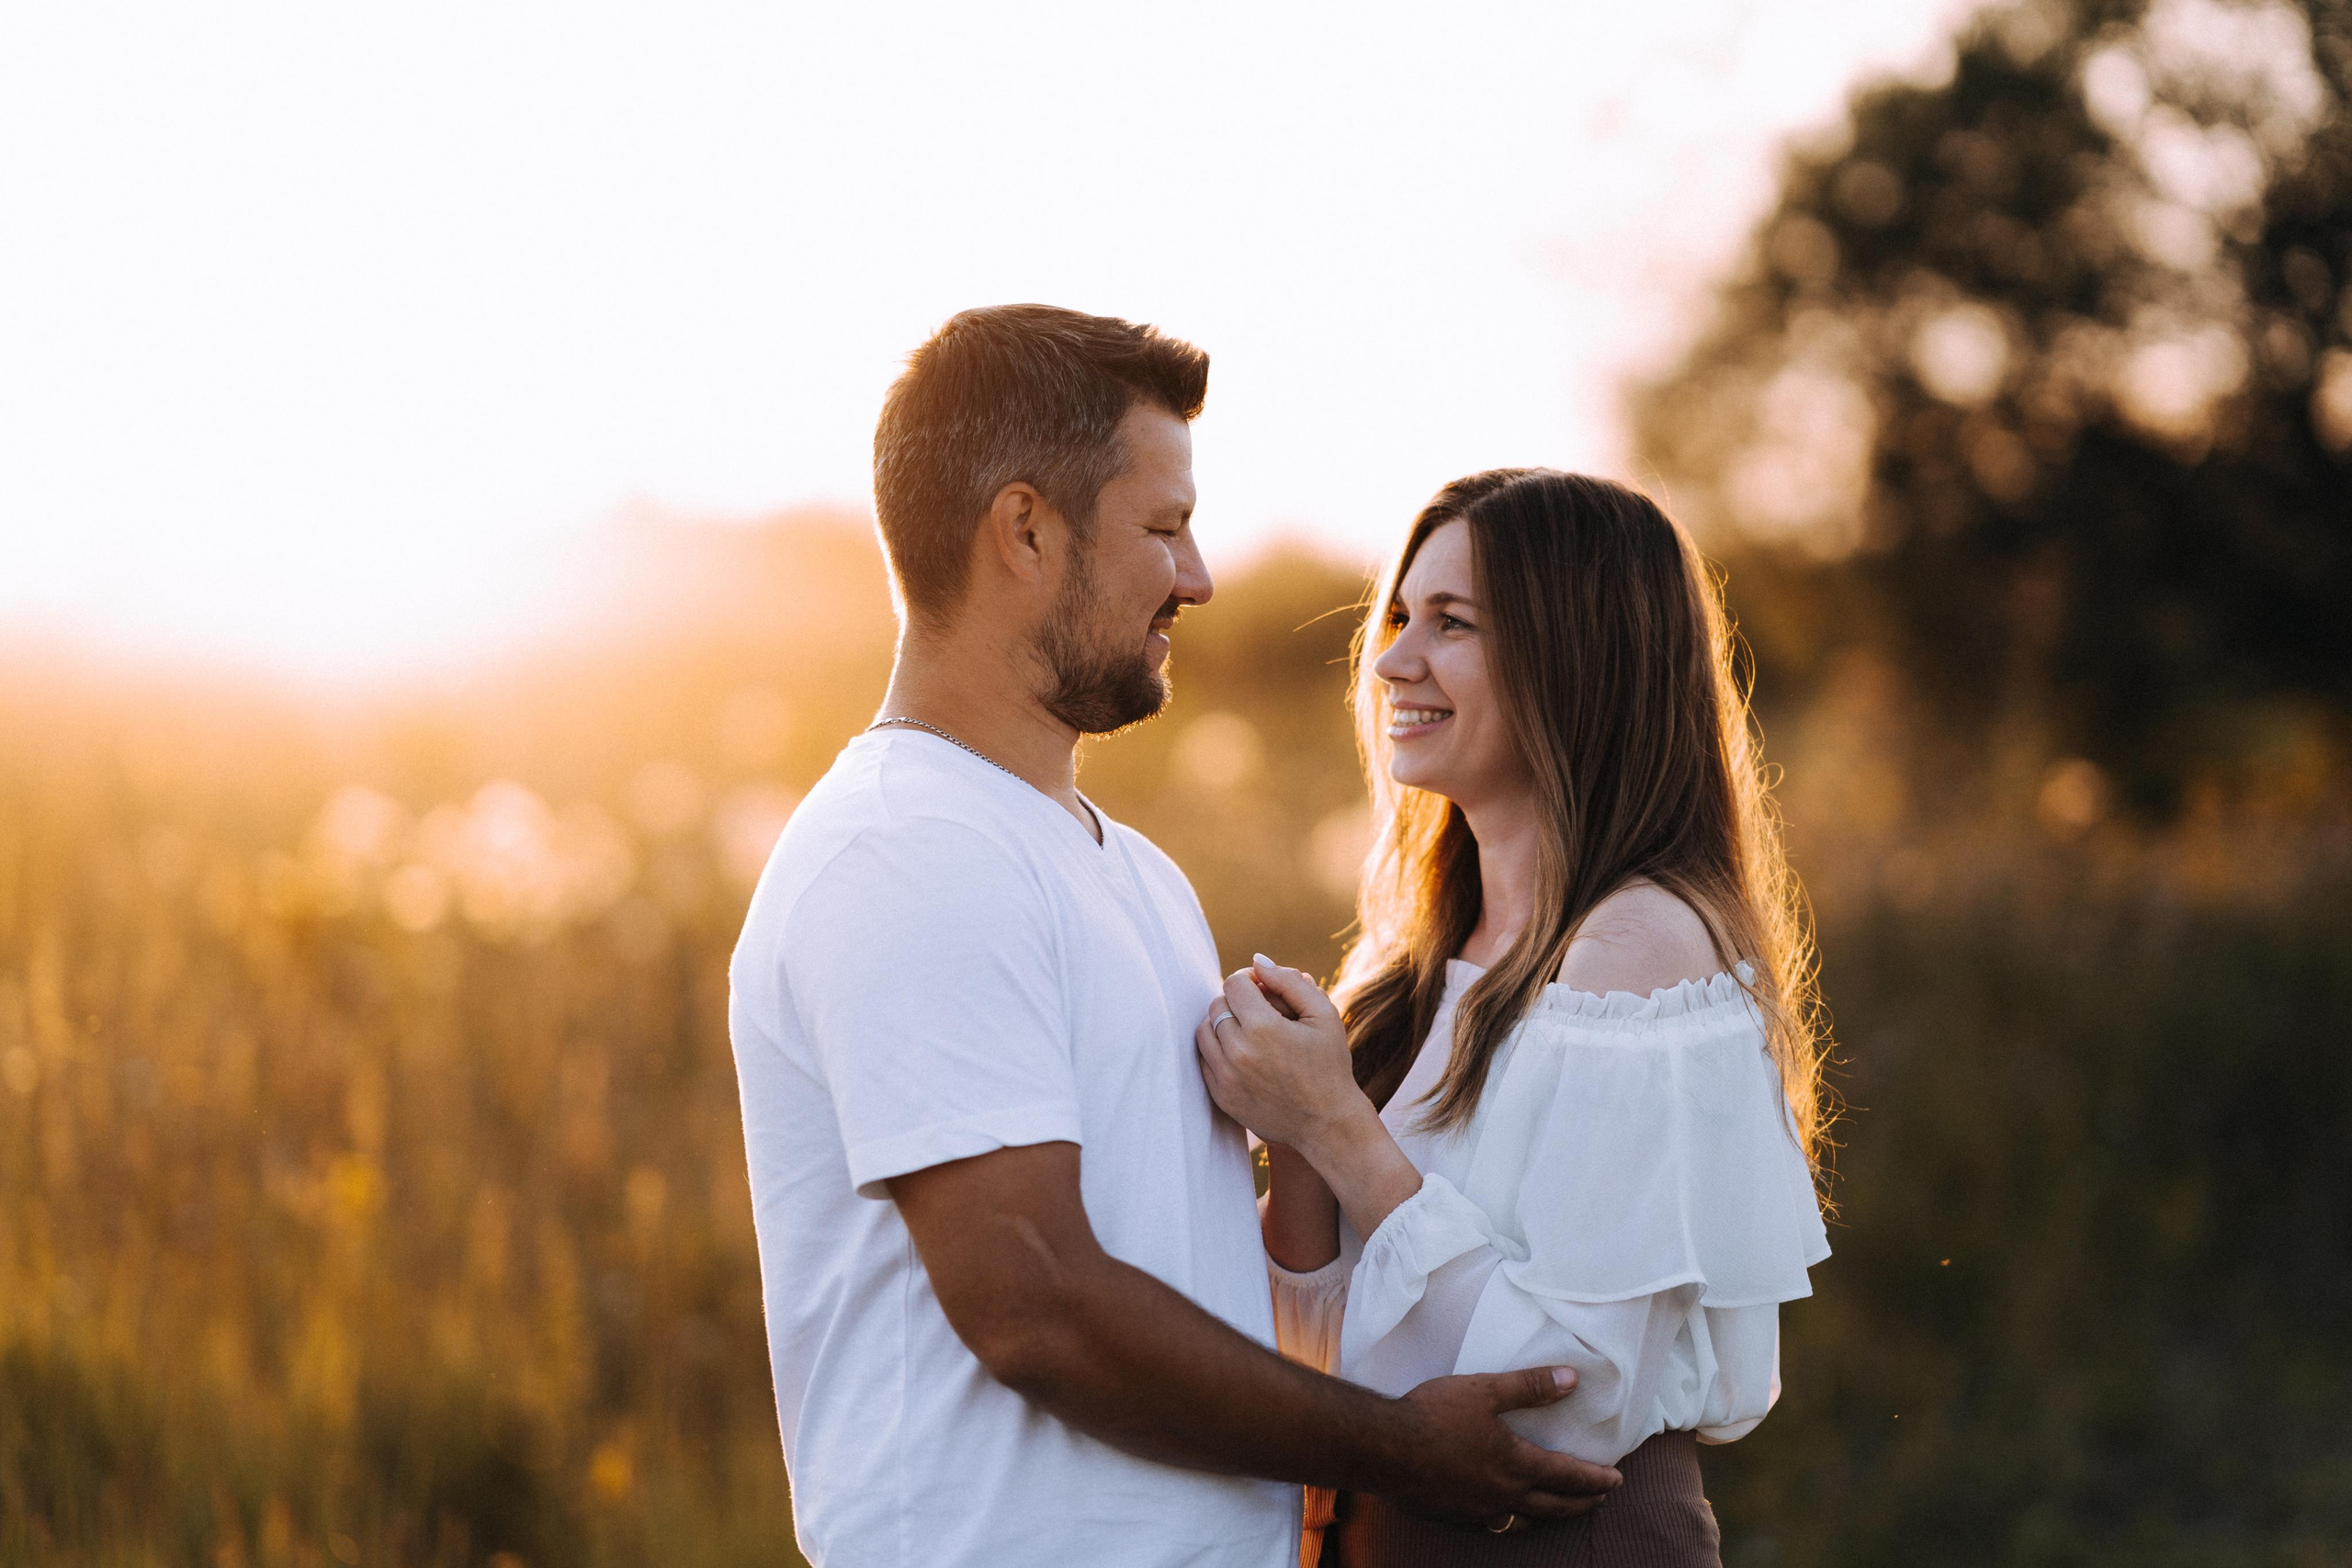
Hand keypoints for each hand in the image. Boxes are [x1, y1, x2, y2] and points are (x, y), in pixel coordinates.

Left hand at [1195, 955, 1360, 1150]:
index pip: (1234, 984)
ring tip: (1247, 1029)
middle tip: (1258, 1010)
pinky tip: (1241, 1052)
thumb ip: (1290, 982)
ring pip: (1204, 1030)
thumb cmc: (1330, 1065)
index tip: (1262, 988)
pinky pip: (1204, 1059)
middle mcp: (1238, 1052)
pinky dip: (1217, 1049)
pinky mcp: (1221, 1096)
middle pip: (1217, 1004)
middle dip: (1236, 1001)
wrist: (1326, 1123)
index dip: (1248, 979)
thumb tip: (1257, 961)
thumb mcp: (1323, 1016)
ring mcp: (1226, 1077)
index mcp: (1264, 1028)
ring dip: (1221, 1023)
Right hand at [1386, 1367, 1620, 1525]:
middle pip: (1553, 1506)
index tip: (1616, 1481)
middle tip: (1600, 1500)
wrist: (1383, 1447)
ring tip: (1558, 1511)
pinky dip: (1511, 1522)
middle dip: (1581, 1503)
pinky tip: (1504, 1516)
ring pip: (1525, 1522)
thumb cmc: (1433, 1414)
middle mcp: (1503, 1495)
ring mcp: (1478, 1511)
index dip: (1595, 1479)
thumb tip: (1571, 1378)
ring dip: (1549, 1517)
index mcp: (1516, 1464)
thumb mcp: (1485, 1390)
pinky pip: (1493, 1526)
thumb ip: (1530, 1386)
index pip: (1568, 1476)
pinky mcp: (1454, 1516)